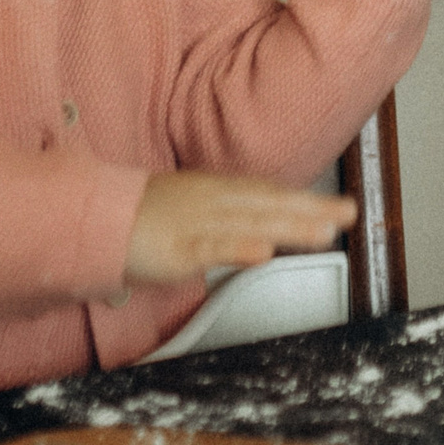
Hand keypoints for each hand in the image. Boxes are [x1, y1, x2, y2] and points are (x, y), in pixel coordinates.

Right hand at [122, 171, 356, 286]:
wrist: (93, 221)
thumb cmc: (140, 218)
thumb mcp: (193, 215)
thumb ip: (228, 223)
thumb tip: (263, 234)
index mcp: (216, 192)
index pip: (269, 195)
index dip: (306, 201)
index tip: (339, 208)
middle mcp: (212, 201)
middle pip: (269, 204)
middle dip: (312, 209)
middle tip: (350, 214)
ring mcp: (195, 222)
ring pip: (249, 223)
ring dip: (288, 226)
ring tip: (324, 232)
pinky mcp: (176, 247)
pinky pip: (210, 247)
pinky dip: (238, 248)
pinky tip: (262, 252)